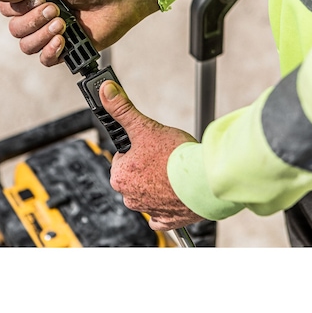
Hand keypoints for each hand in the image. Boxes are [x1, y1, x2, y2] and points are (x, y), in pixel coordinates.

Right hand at [0, 0, 158, 66]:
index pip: (7, 9)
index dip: (20, 6)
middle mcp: (38, 16)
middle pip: (15, 29)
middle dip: (34, 20)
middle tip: (57, 9)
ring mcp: (51, 34)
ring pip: (27, 46)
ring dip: (42, 35)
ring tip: (63, 24)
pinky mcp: (66, 49)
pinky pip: (45, 60)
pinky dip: (49, 52)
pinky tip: (62, 42)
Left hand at [99, 80, 204, 229]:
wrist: (206, 181)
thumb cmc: (176, 157)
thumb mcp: (144, 126)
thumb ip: (122, 109)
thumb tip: (105, 91)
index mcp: (120, 176)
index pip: (123, 158)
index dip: (137, 148)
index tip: (150, 146)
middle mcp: (130, 196)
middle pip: (135, 175)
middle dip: (147, 166)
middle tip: (164, 157)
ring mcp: (149, 210)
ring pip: (148, 192)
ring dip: (159, 183)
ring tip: (175, 172)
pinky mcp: (168, 221)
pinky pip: (162, 214)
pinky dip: (168, 205)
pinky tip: (175, 193)